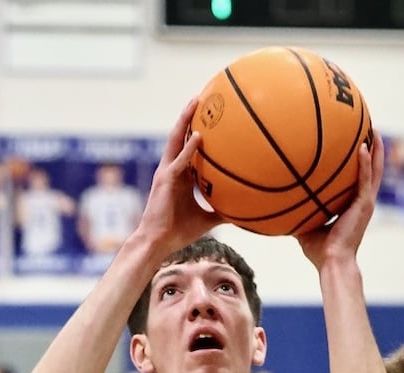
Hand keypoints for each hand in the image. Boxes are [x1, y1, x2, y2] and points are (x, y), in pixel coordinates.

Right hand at [136, 98, 221, 254]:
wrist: (159, 242)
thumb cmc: (179, 232)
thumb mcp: (207, 220)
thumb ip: (222, 211)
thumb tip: (243, 213)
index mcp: (180, 176)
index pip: (188, 148)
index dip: (196, 132)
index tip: (210, 118)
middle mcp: (172, 169)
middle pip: (181, 137)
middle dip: (190, 117)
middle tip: (202, 98)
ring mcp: (166, 172)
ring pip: (176, 140)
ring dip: (185, 121)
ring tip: (195, 102)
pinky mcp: (164, 180)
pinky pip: (179, 161)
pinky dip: (189, 149)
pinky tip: (200, 137)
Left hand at [295, 130, 383, 270]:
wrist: (332, 263)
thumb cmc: (319, 251)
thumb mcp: (306, 227)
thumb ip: (300, 211)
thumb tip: (279, 203)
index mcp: (352, 207)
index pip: (359, 181)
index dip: (360, 163)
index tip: (356, 145)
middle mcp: (363, 203)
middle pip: (373, 171)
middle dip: (373, 150)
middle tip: (370, 129)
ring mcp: (366, 204)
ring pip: (376, 172)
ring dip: (377, 150)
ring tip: (374, 129)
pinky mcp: (364, 206)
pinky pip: (365, 180)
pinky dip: (365, 164)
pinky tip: (362, 147)